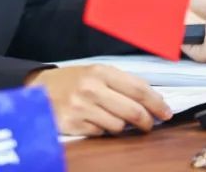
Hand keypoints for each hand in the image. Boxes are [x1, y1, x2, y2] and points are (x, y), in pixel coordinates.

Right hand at [24, 64, 172, 135]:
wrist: (40, 88)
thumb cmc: (73, 81)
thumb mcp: (96, 73)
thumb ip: (122, 83)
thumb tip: (152, 100)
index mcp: (101, 72)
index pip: (138, 88)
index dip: (156, 103)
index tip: (166, 112)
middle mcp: (91, 88)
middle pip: (132, 110)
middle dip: (146, 121)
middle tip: (149, 124)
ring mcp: (81, 107)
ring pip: (118, 125)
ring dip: (121, 125)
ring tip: (114, 118)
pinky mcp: (73, 124)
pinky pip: (101, 133)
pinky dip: (103, 130)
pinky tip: (96, 121)